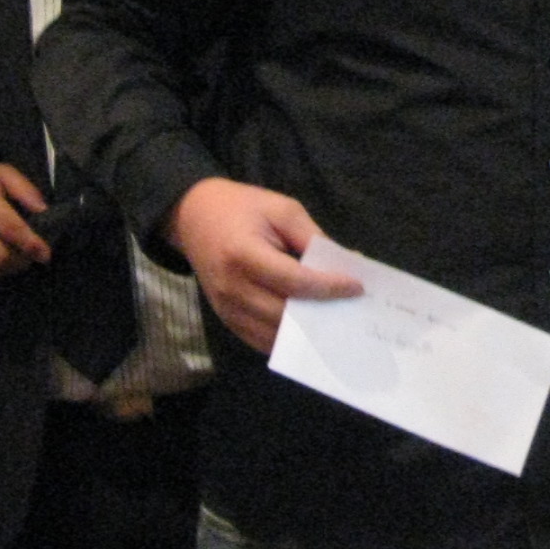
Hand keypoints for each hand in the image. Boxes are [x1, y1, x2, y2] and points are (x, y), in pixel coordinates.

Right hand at [169, 177, 362, 353]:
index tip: (356, 287)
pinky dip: (288, 339)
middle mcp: (232, 288)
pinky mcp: (226, 320)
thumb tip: (346, 264)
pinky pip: (260, 340)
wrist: (193, 217)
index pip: (294, 281)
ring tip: (336, 321)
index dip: (328, 287)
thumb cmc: (242, 208)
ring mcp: (226, 309)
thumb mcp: (282, 210)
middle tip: (352, 308)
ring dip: (307, 331)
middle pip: (285, 313)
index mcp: (243, 255)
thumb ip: (312, 238)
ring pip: (275, 334)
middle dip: (322, 313)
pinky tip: (310, 329)